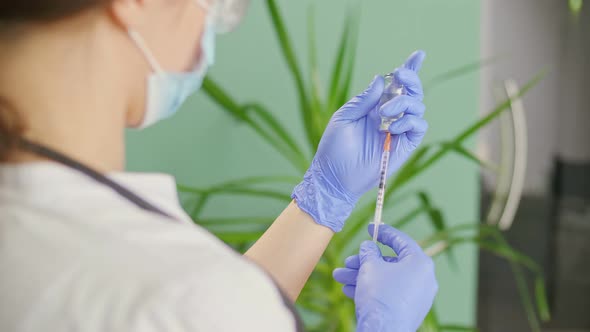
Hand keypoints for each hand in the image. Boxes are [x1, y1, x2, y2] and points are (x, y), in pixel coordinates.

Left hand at [291, 51, 427, 231]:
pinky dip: (410, 121)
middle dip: (411, 80)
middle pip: (412, 92)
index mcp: (374, 106)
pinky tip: (392, 127)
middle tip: (400, 76)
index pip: (395, 85)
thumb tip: (381, 79)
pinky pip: (418, 127)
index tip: (418, 54)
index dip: (409, 69)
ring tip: (384, 113)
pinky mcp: (404, 146)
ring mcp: (398, 131)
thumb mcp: (344, 117)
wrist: (334, 176)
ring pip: (418, 107)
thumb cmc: (334, 148)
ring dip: (404, 103)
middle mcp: (389, 116)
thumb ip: (364, 99)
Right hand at [333, 224, 437, 331]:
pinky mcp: (409, 310)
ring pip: (386, 280)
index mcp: (420, 263)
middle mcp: (423, 279)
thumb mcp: (370, 266)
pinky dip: (371, 289)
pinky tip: (349, 290)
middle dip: (364, 262)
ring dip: (362, 276)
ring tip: (340, 277)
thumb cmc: (380, 295)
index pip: (401, 240)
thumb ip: (369, 252)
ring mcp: (417, 296)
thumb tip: (368, 247)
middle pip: (390, 263)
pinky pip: (389, 294)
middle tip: (348, 261)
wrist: (384, 331)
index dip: (384, 232)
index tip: (371, 228)